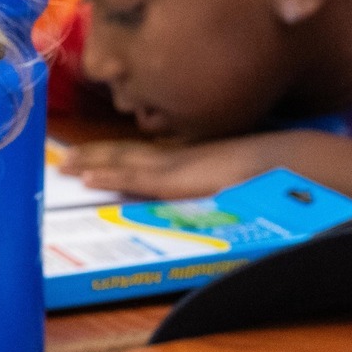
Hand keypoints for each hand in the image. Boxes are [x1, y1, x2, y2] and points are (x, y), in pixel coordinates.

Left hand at [62, 135, 278, 200]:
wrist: (287, 162)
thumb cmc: (269, 175)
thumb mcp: (238, 182)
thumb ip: (224, 189)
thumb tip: (221, 198)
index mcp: (191, 159)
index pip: (146, 155)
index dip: (118, 154)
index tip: (93, 156)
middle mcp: (178, 157)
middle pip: (127, 152)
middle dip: (95, 154)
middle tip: (65, 157)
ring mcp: (175, 165)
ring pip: (123, 160)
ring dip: (92, 161)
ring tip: (64, 163)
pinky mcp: (175, 177)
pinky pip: (134, 176)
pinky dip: (109, 174)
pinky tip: (86, 177)